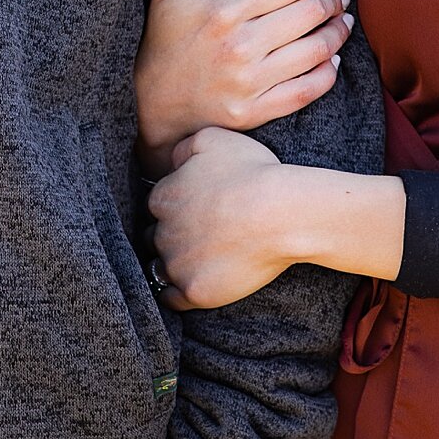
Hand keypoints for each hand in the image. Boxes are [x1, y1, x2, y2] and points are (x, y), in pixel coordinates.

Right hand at [134, 0, 351, 170]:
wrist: (148, 105)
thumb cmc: (162, 40)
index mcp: (224, 9)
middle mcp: (240, 45)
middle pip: (310, 14)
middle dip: (333, 0)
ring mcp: (249, 82)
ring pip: (317, 51)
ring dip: (338, 33)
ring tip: (342, 22)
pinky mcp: (254, 111)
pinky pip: (307, 90)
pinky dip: (329, 73)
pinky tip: (333, 60)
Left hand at [149, 129, 297, 309]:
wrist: (281, 214)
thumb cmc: (253, 172)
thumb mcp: (214, 139)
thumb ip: (184, 147)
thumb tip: (174, 161)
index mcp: (163, 197)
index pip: (157, 206)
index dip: (176, 208)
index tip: (196, 211)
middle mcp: (162, 232)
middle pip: (157, 237)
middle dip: (174, 236)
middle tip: (202, 236)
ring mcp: (177, 264)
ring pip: (162, 268)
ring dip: (175, 265)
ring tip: (201, 262)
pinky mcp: (194, 292)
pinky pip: (173, 299)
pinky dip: (179, 294)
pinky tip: (194, 285)